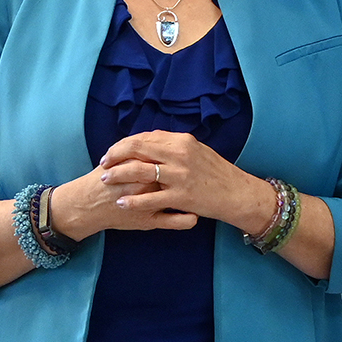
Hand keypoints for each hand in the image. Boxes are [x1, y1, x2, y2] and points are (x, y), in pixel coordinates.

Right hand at [49, 159, 197, 241]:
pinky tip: (195, 217)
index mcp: (141, 166)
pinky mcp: (149, 222)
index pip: (168, 158)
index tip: (192, 157)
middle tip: (200, 173)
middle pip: (177, 177)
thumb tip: (160, 140)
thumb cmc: (103, 181)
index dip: (182, 157)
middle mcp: (147, 184)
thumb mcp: (121, 161)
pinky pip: (172, 222)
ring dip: (194, 198)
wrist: (86, 205)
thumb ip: (140, 151)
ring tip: (202, 193)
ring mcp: (149, 204)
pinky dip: (186, 220)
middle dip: (190, 175)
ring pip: (179, 200)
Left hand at [98, 130, 276, 233]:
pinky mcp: (181, 196)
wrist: (237, 193)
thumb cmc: (217, 173)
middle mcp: (179, 154)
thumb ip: (173, 146)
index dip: (124, 144)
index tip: (112, 151)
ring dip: (118, 175)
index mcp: (181, 141)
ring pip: (139, 171)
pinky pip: (150, 198)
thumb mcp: (197, 151)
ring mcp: (180, 175)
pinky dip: (132, 201)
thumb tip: (150, 142)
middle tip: (103, 164)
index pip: (144, 137)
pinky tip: (121, 203)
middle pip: (137, 149)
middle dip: (115, 155)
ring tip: (106, 180)